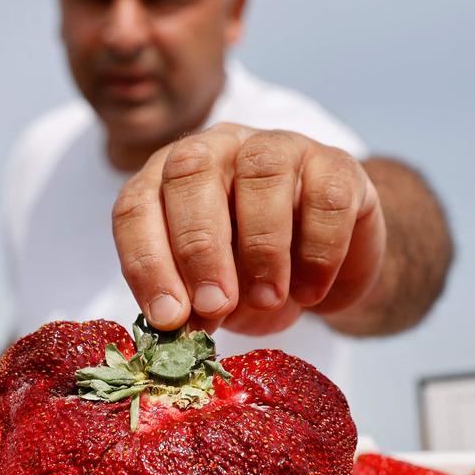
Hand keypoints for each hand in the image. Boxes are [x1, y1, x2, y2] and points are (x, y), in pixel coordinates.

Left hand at [112, 123, 386, 334]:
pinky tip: (310, 293)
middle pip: (193, 170)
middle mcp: (218, 148)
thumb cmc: (251, 276)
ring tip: (267, 299)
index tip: (168, 317)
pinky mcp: (337, 165)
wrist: (324, 268)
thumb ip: (191, 302)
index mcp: (169, 179)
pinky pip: (326, 197)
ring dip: (261, 246)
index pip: (138, 205)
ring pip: (263, 171)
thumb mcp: (212, 294)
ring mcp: (280, 147)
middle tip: (214, 306)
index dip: (146, 261)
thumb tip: (179, 327)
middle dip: (199, 246)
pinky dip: (318, 252)